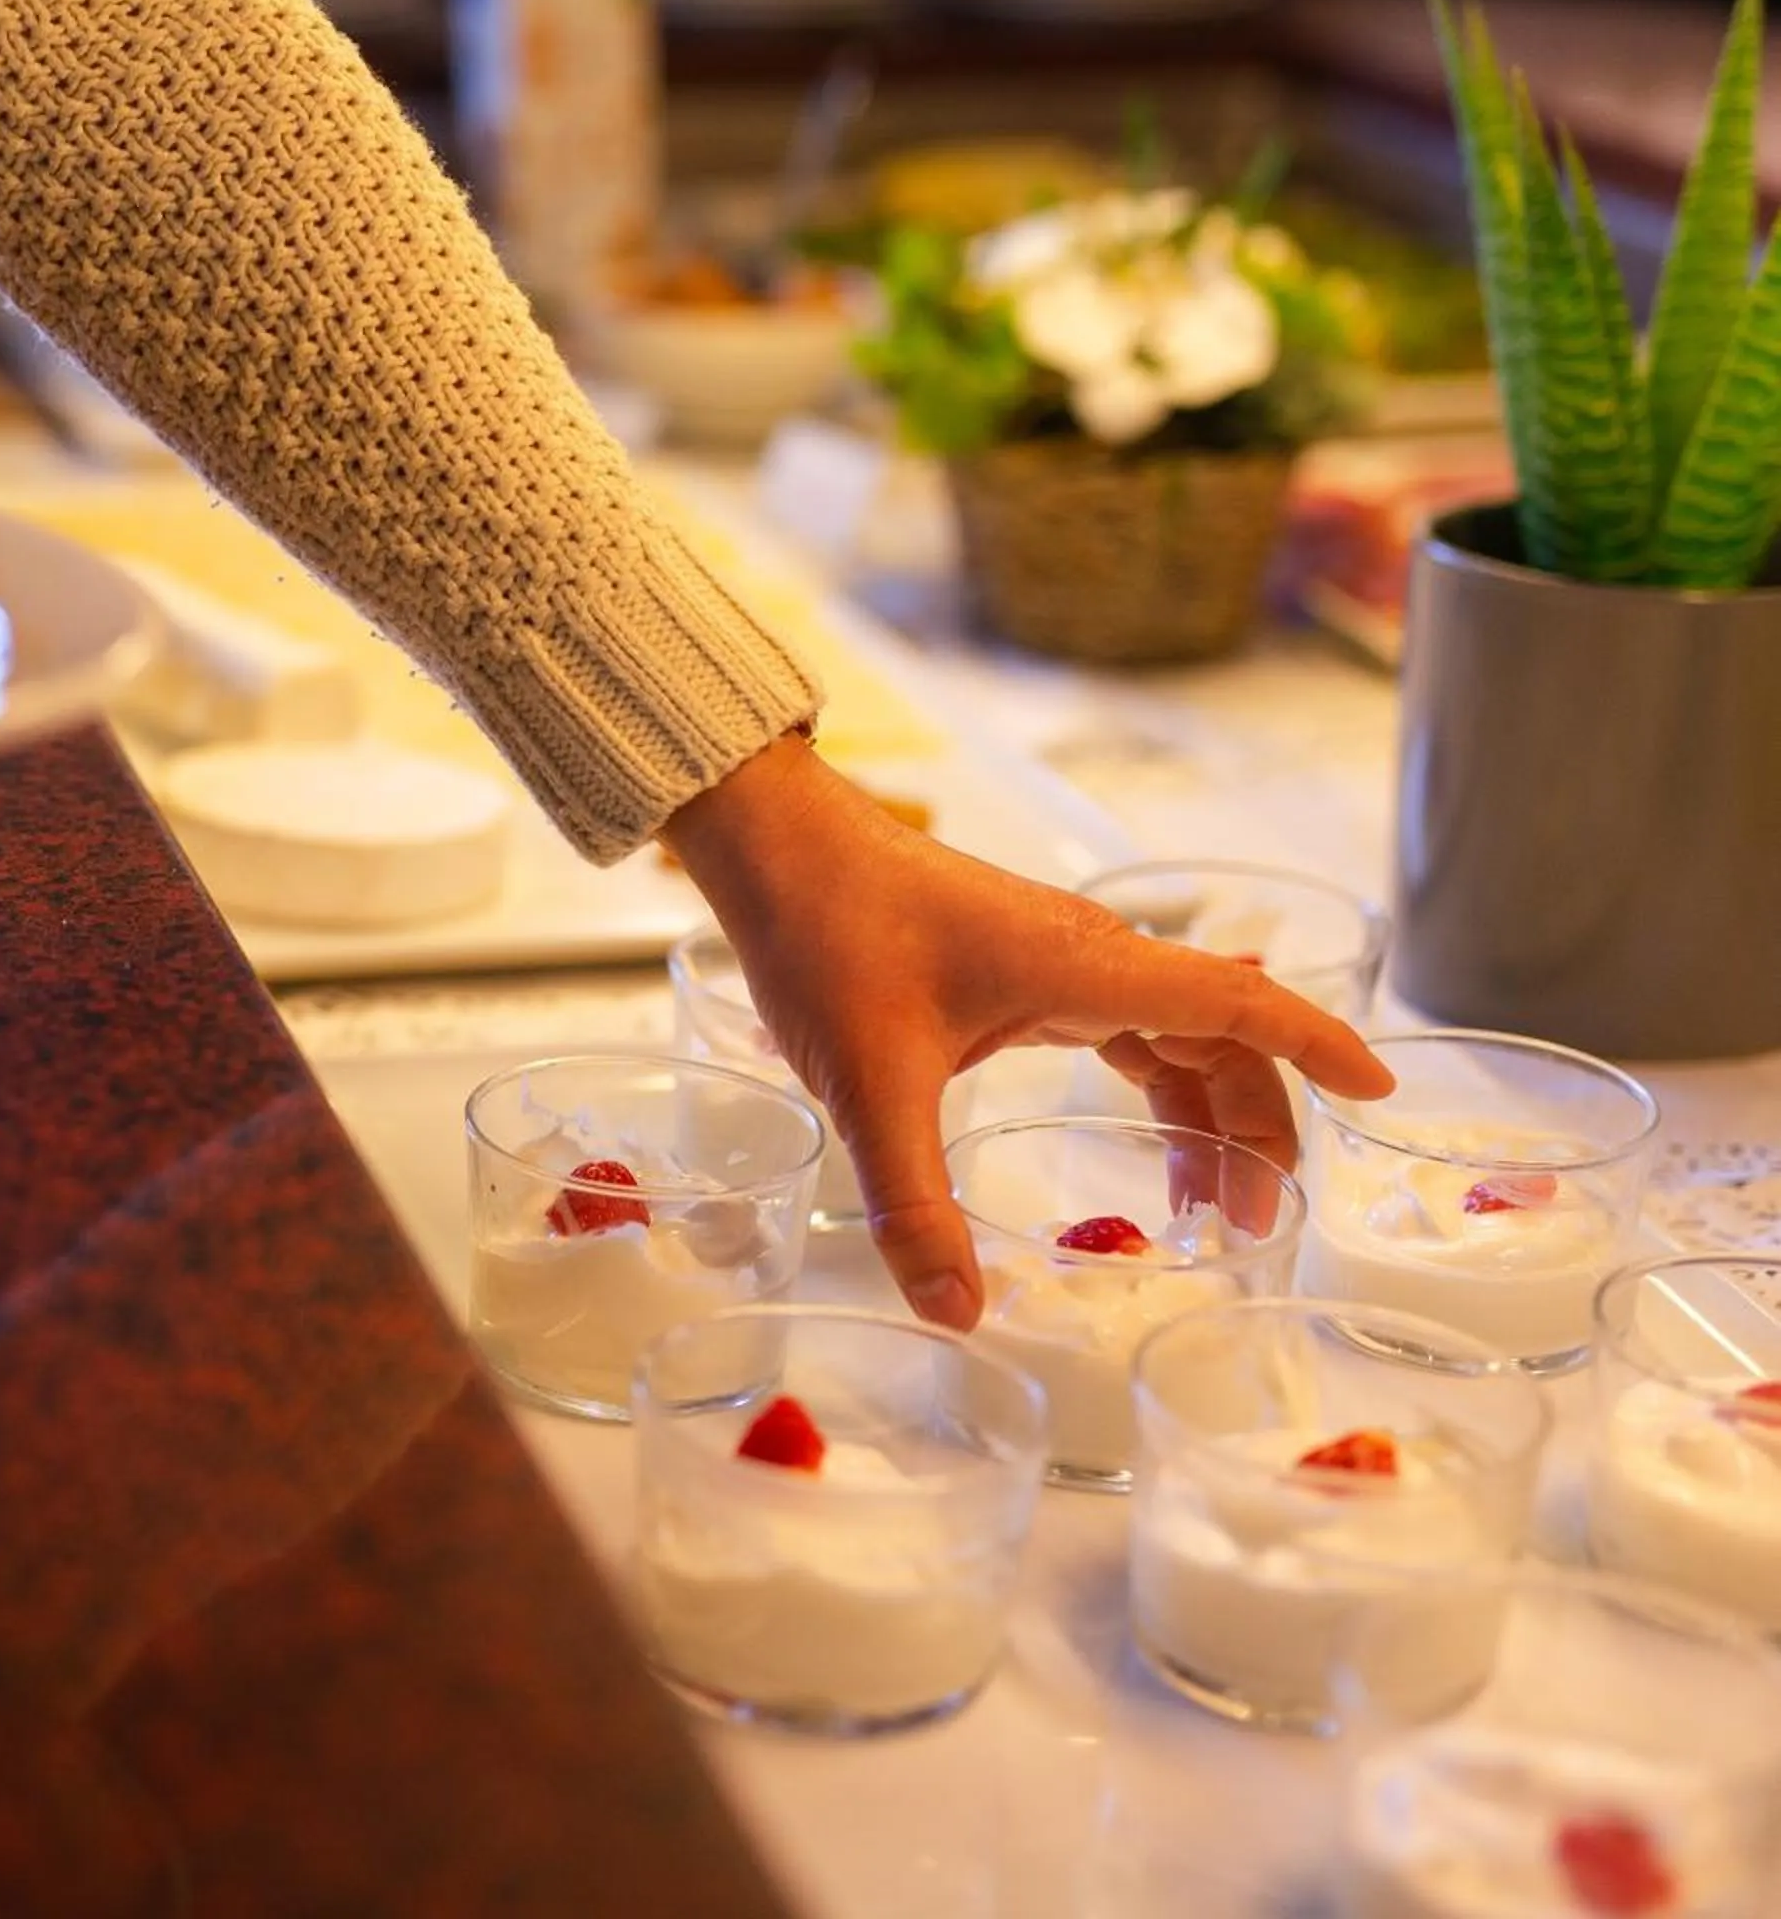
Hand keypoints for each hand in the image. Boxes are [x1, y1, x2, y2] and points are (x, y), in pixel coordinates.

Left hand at [665, 733, 1392, 1329]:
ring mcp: (1058, 959)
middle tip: (1264, 1224)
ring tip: (1215, 1210)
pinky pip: (1122, 1026)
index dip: (1316, 1046)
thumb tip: (958, 1314)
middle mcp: (1090, 955)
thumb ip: (913, 1205)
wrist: (778, 848)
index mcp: (1084, 965)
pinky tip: (1149, 1141)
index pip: (1238, 1001)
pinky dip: (1155, 1084)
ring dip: (1209, 1112)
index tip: (1383, 1090)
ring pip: (1174, 1033)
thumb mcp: (870, 1086)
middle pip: (1220, 1034)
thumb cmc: (828, 935)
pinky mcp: (1021, 967)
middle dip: (1260, 1125)